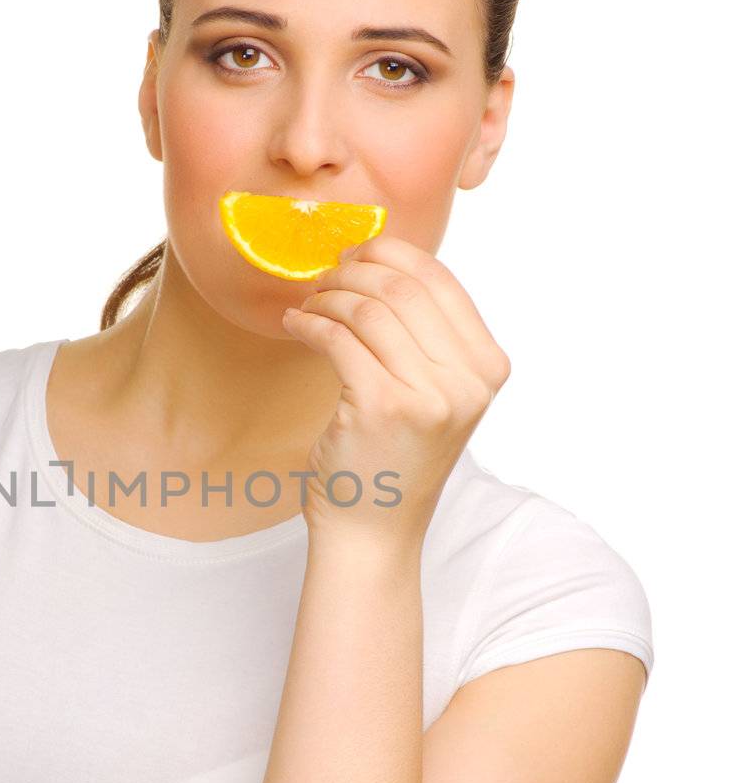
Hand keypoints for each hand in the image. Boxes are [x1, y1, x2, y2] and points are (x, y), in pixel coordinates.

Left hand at [282, 232, 510, 549]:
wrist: (374, 528)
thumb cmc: (394, 457)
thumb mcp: (436, 394)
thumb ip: (427, 337)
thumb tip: (385, 262)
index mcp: (488, 367)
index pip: (441, 281)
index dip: (392, 254)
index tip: (357, 254)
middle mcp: (467, 380)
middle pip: (403, 289)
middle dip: (355, 271)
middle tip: (325, 276)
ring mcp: (427, 394)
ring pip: (369, 310)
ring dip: (329, 297)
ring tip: (309, 304)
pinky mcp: (380, 406)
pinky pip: (338, 338)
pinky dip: (310, 322)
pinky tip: (295, 324)